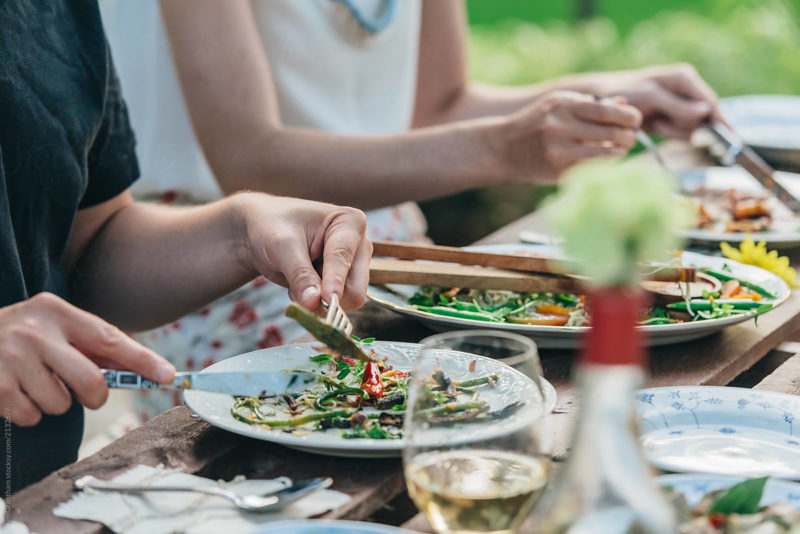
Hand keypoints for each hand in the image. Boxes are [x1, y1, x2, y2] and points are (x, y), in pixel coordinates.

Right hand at [0, 293, 175, 425]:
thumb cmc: (22, 336)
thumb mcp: (54, 327)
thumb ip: (92, 345)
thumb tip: (141, 369)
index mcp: (57, 312)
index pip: (109, 339)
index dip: (142, 360)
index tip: (168, 375)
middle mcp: (35, 332)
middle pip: (91, 381)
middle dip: (95, 396)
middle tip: (85, 393)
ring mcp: (12, 359)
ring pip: (61, 404)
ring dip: (56, 402)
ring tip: (36, 382)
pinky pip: (33, 416)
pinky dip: (30, 411)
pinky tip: (17, 391)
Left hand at [232, 194, 371, 311]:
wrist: (261, 232)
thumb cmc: (272, 227)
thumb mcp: (282, 246)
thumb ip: (299, 275)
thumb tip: (314, 302)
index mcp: (350, 223)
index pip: (345, 259)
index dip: (335, 281)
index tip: (327, 299)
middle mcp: (358, 246)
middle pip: (356, 288)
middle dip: (327, 297)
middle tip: (299, 293)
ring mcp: (352, 267)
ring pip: (347, 301)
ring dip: (318, 301)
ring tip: (296, 281)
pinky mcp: (343, 283)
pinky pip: (335, 306)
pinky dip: (315, 303)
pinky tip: (301, 286)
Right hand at [495, 91, 641, 183]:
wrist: (503, 147)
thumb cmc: (537, 124)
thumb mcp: (558, 105)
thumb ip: (590, 104)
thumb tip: (625, 104)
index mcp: (563, 105)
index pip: (607, 110)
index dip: (629, 117)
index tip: (635, 120)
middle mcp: (560, 126)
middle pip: (611, 132)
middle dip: (629, 136)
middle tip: (631, 137)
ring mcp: (558, 150)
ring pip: (605, 154)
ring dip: (620, 152)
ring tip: (622, 149)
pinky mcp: (557, 170)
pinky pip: (592, 168)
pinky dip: (604, 164)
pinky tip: (605, 159)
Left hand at [594, 63, 720, 138]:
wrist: (602, 100)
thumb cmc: (625, 94)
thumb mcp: (651, 98)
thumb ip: (678, 106)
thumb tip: (707, 111)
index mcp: (685, 78)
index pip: (711, 103)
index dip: (721, 123)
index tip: (731, 142)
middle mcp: (686, 88)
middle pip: (703, 117)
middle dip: (683, 126)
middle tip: (659, 123)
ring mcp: (680, 102)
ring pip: (690, 126)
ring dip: (672, 129)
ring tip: (653, 121)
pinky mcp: (671, 115)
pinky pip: (678, 130)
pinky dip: (666, 131)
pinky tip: (653, 124)